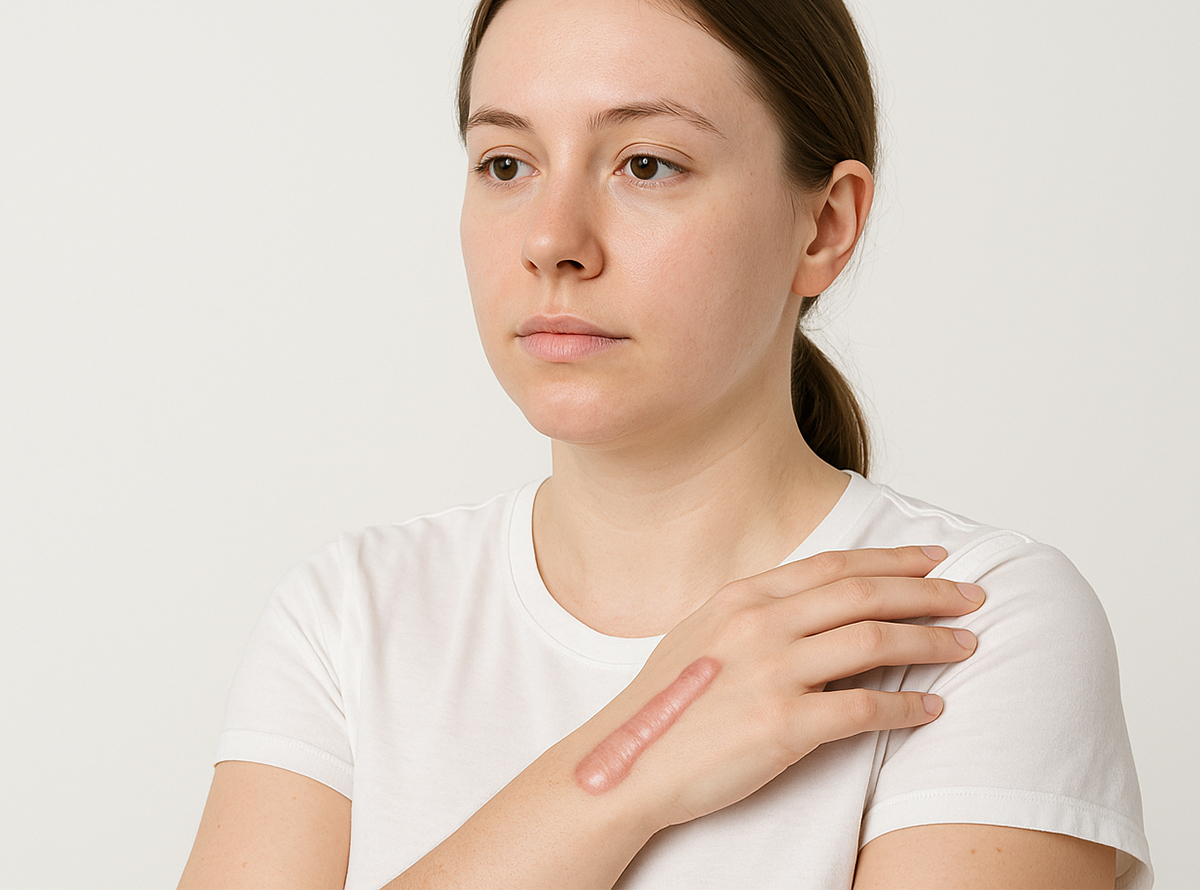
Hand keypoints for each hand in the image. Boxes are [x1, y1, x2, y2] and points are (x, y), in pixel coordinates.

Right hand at [571, 546, 981, 831]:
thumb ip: (754, 615)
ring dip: (931, 642)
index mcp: (741, 597)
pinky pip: (866, 710)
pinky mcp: (783, 725)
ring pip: (875, 642)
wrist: (628, 764)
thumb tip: (809, 609)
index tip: (933, 558)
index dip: (891, 558)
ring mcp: (771, 672)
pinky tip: (933, 709)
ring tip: (967, 644)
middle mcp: (760, 623)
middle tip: (972, 594)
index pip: (834, 566)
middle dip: (928, 590)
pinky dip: (909, 708)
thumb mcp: (702, 636)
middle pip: (864, 594)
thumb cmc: (664, 706)